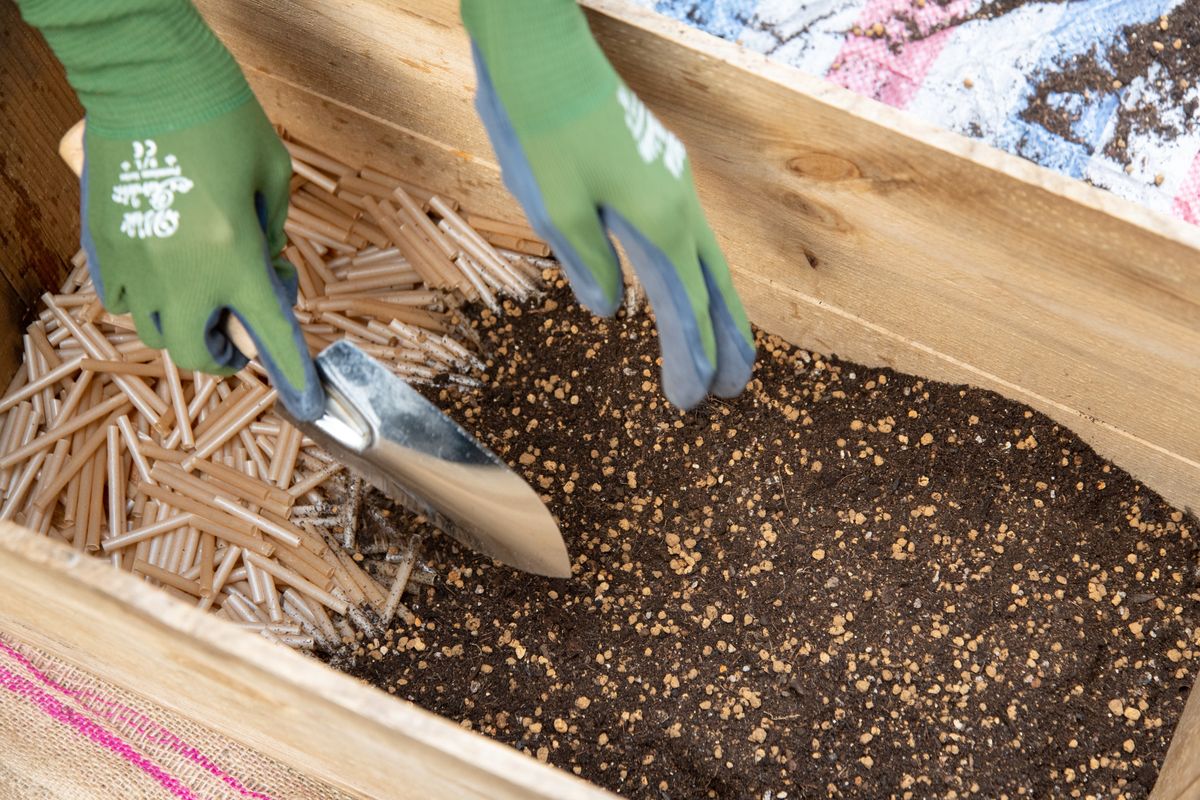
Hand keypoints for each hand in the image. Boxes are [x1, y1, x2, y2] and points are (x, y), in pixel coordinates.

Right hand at [17, 0, 321, 420]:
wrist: (150, 78)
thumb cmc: (225, 122)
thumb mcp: (273, 180)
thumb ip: (273, 236)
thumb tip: (267, 270)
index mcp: (236, 257)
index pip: (271, 335)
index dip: (294, 375)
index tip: (307, 402)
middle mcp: (184, 272)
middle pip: (198, 353)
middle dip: (224, 357)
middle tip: (237, 340)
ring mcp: (138, 263)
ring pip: (156, 331)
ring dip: (185, 326)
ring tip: (200, 298)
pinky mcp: (105, 245)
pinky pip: (122, 299)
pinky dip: (146, 301)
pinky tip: (164, 275)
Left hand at [463, 0, 754, 410]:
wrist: (544, 58)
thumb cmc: (542, 131)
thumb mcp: (555, 207)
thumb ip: (587, 262)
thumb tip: (608, 311)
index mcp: (658, 219)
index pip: (684, 306)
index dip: (691, 356)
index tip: (693, 400)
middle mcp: (678, 203)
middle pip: (713, 286)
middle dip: (726, 341)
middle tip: (735, 390)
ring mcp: (672, 182)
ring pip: (708, 258)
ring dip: (719, 308)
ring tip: (730, 351)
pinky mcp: (658, 169)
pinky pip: (689, 233)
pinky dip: (697, 272)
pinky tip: (689, 285)